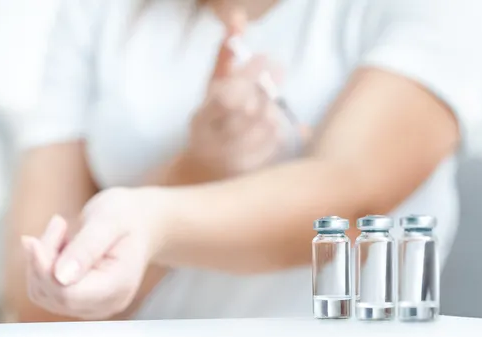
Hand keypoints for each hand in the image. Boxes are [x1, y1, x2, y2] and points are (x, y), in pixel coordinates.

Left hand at [21, 188, 164, 319]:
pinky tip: (61, 243)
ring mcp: (94, 304)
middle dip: (43, 260)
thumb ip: (86, 248)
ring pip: (44, 293)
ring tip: (61, 229)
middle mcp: (108, 302)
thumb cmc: (129, 217)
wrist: (142, 222)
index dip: (44, 270)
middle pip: (54, 295)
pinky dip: (44, 265)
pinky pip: (46, 290)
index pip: (69, 294)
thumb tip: (61, 277)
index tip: (33, 241)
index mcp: (120, 285)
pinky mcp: (81, 300)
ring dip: (42, 260)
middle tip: (58, 224)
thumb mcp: (109, 222)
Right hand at [185, 11, 307, 177]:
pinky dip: (279, 134)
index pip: (227, 91)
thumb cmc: (214, 121)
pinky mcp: (246, 174)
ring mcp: (229, 159)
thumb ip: (226, 55)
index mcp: (202, 116)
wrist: (204, 173)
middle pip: (247, 108)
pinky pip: (273, 149)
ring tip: (272, 105)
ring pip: (264, 127)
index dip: (250, 72)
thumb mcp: (215, 88)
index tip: (267, 57)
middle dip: (266, 87)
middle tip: (278, 70)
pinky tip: (276, 128)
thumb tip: (238, 16)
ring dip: (274, 111)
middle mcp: (211, 139)